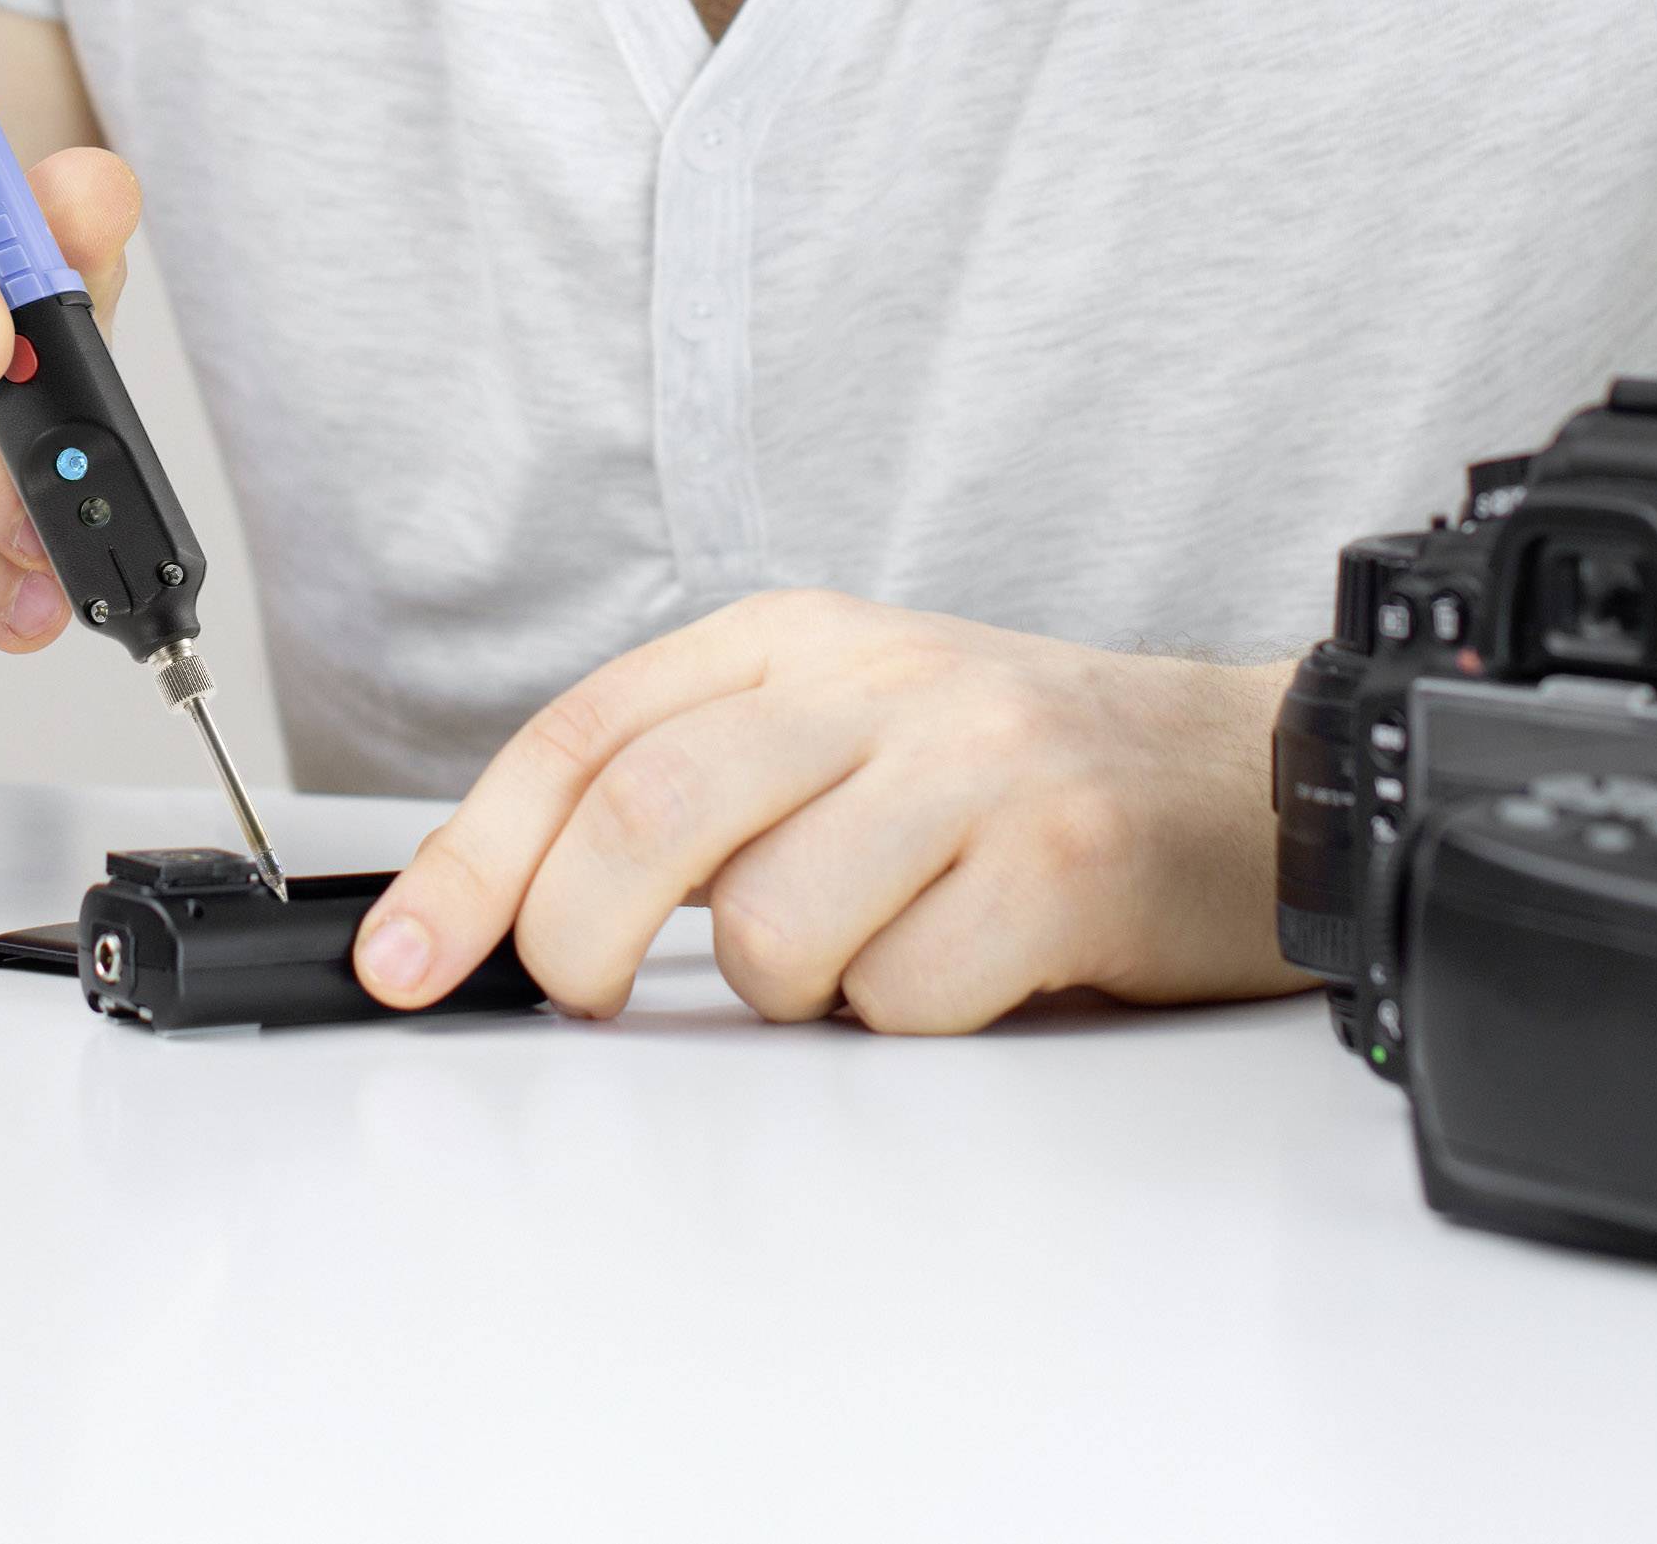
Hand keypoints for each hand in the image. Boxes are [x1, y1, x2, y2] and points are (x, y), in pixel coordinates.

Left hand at [352, 591, 1309, 1033]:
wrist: (1246, 775)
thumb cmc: (1020, 776)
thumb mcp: (842, 731)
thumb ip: (698, 788)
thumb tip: (510, 911)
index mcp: (794, 639)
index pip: (586, 736)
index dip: (473, 859)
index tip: (409, 961)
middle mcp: (878, 680)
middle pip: (648, 813)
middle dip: (578, 936)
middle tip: (592, 997)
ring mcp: (976, 762)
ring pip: (776, 926)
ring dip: (789, 992)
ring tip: (864, 958)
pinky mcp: (1063, 861)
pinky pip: (910, 993)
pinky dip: (909, 1018)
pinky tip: (966, 971)